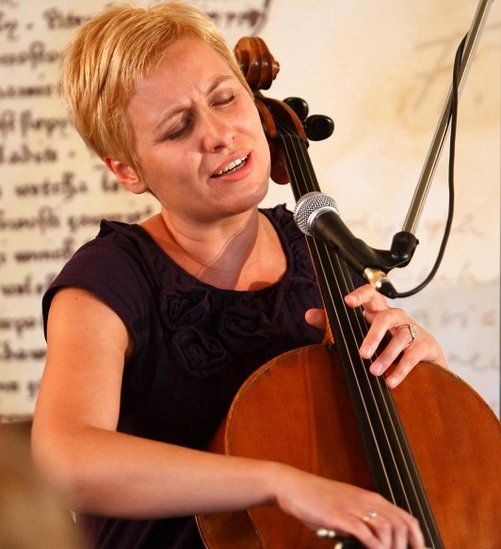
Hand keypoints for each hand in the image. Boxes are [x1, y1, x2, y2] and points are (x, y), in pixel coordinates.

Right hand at [274, 464, 425, 548]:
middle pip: (401, 525)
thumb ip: (362, 522)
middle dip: (406, 548)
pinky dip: (374, 546)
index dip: (417, 539)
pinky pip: (364, 532)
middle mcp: (366, 501)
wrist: (294, 486)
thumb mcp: (346, 508)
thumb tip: (374, 542)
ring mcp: (353, 508)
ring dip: (391, 548)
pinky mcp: (339, 516)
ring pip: (387, 528)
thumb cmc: (317, 499)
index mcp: (371, 498)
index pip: (406, 518)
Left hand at [305, 284, 446, 387]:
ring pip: (401, 337)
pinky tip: (390, 381)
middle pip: (385, 318)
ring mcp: (412, 330)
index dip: (360, 295)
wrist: (425, 355)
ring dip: (387, 356)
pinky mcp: (424, 345)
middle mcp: (396, 317)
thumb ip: (333, 324)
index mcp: (377, 311)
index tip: (347, 301)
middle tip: (362, 354)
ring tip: (374, 372)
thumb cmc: (386, 339)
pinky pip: (412, 356)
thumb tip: (308, 315)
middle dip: (373, 336)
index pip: (370, 295)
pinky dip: (401, 370)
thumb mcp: (359, 331)